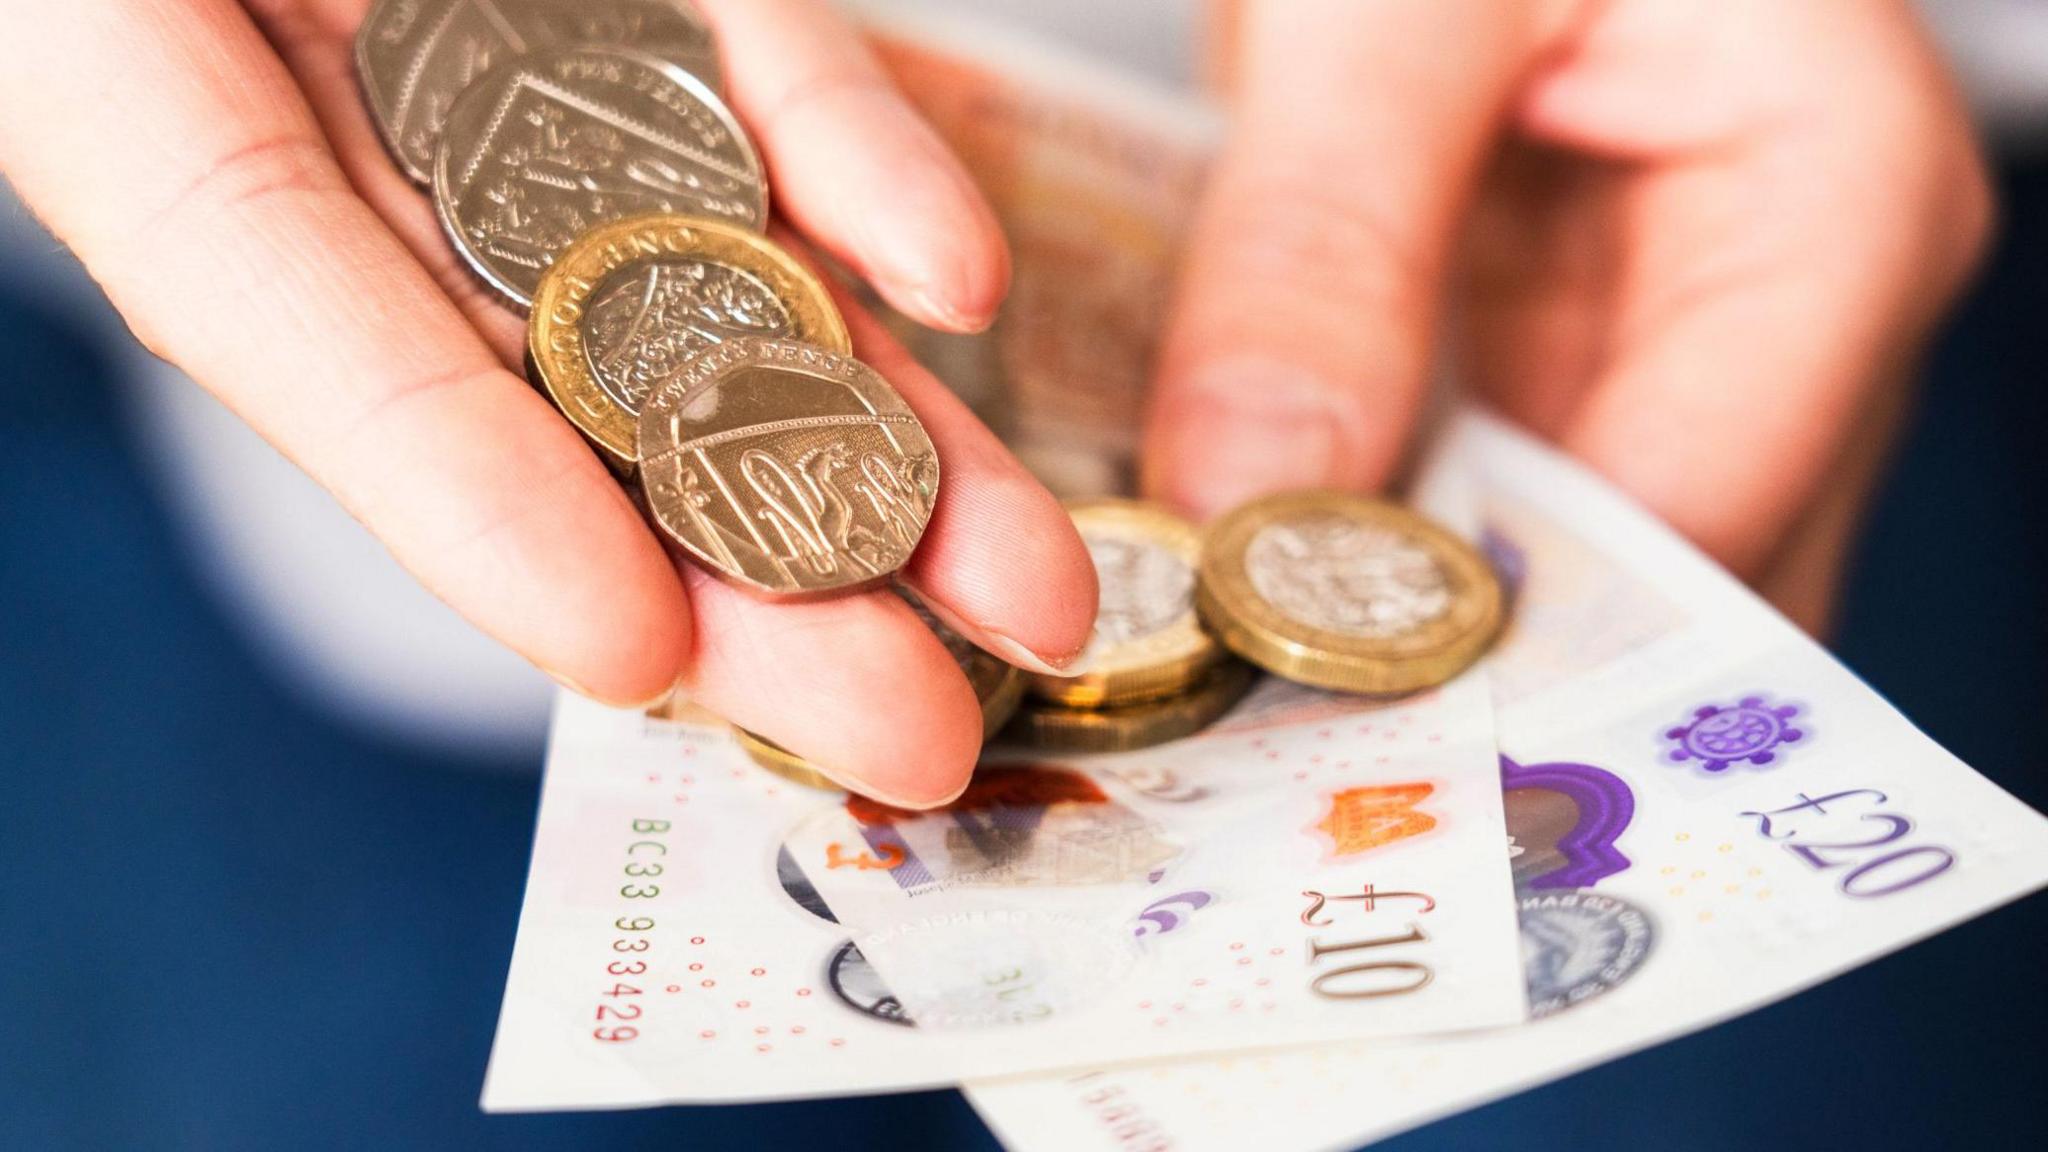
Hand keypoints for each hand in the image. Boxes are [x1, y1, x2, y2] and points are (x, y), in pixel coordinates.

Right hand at [0, 0, 1095, 804]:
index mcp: (136, 64)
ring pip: (698, 258)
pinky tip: (959, 279)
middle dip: (744, 557)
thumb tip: (508, 414)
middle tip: (911, 736)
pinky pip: (747, 69)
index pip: (285, 309)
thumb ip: (213, 133)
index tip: (631, 649)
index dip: (454, 486)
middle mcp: (336, 78)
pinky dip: (852, 162)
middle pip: (546, 361)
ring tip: (1035, 594)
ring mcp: (504, 35)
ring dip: (879, 430)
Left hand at [1151, 0, 1991, 632]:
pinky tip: (1233, 572)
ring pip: (1555, 579)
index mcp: (1837, 207)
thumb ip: (1324, 237)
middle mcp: (1789, 321)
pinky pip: (1475, 508)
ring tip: (1213, 671)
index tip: (1301, 697)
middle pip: (1645, 595)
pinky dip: (1358, 552)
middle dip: (1445, 674)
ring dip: (1389, 631)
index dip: (1501, 640)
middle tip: (1238, 738)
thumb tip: (1243, 496)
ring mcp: (1678, 353)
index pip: (1698, 520)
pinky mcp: (1566, 361)